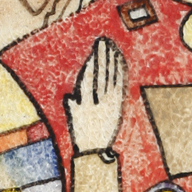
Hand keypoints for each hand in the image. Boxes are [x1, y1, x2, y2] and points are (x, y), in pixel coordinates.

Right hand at [65, 37, 124, 153]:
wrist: (95, 150)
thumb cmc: (83, 134)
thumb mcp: (74, 118)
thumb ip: (72, 105)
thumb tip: (70, 96)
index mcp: (82, 102)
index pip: (88, 76)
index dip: (92, 61)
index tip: (94, 49)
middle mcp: (95, 101)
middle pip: (100, 73)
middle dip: (102, 56)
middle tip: (104, 41)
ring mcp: (108, 103)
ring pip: (110, 77)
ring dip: (111, 60)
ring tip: (112, 47)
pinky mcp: (117, 106)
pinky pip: (119, 85)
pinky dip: (120, 72)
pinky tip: (120, 61)